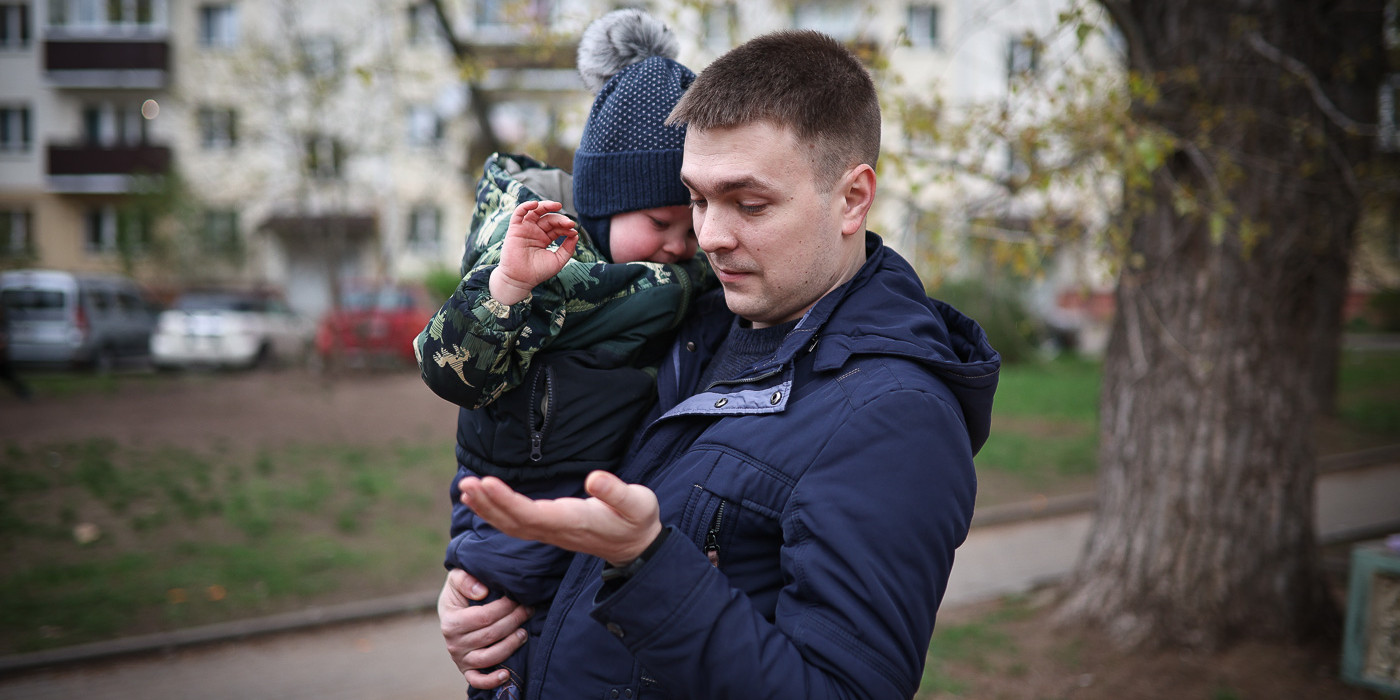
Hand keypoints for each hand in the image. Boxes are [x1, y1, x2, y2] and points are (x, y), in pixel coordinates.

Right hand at [437, 568, 532, 689]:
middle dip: (514, 621)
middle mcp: (454, 643)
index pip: (484, 617)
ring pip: (490, 657)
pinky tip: (506, 674)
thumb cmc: (460, 592)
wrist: (453, 609)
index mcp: (451, 621)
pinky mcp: (467, 670)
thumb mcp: (456, 578)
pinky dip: (491, 680)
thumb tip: (482, 592)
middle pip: (491, 635)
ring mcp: (460, 658)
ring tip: (524, 632)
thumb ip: (465, 579)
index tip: (518, 598)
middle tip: (528, 610)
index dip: (504, 608)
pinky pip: (478, 680)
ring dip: (511, 645)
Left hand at [459, 471, 661, 566]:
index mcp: (573, 521)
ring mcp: (551, 533)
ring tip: (467, 488)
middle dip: (488, 503)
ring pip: (511, 525)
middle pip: (514, 522)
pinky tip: (482, 500)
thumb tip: (594, 478)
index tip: (487, 483)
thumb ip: (616, 491)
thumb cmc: (637, 520)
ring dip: (487, 508)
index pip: (532, 514)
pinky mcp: (549, 529)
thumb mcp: (637, 502)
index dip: (507, 501)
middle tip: (467, 483)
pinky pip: (516, 525)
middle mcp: (556, 530)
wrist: (637, 546)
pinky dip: (495, 513)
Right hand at [490, 200, 578, 305]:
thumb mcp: (558, 260)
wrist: (521, 279)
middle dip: (560, 219)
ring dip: (546, 206)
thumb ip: (568, 249)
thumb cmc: (538, 272)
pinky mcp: (515, 229)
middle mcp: (535, 232)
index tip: (573, 231)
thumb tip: (575, 235)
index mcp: (545, 238)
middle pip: (549, 219)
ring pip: (536, 212)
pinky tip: (535, 204)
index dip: (566, 227)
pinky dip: (526, 206)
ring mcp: (525, 229)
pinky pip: (519, 213)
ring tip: (557, 205)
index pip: (557, 228)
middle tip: (569, 223)